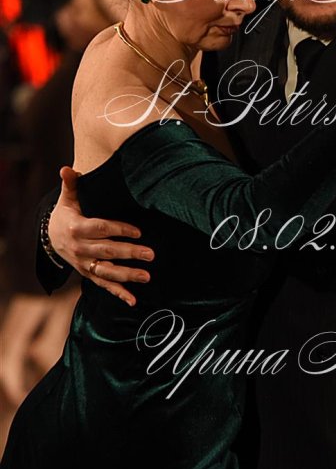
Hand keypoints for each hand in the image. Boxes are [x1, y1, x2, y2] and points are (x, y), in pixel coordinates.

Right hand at [48, 166, 154, 305]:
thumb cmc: (66, 213)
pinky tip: (134, 300)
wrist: (50, 236)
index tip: (138, 231)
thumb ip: (71, 184)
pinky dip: (118, 293)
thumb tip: (66, 168)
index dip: (119, 230)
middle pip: (107, 251)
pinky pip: (104, 285)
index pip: (101, 229)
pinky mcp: (88, 274)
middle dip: (129, 253)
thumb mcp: (67, 199)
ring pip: (107, 271)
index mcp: (77, 228)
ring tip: (147, 276)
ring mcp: (84, 264)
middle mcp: (80, 249)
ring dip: (127, 276)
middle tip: (151, 254)